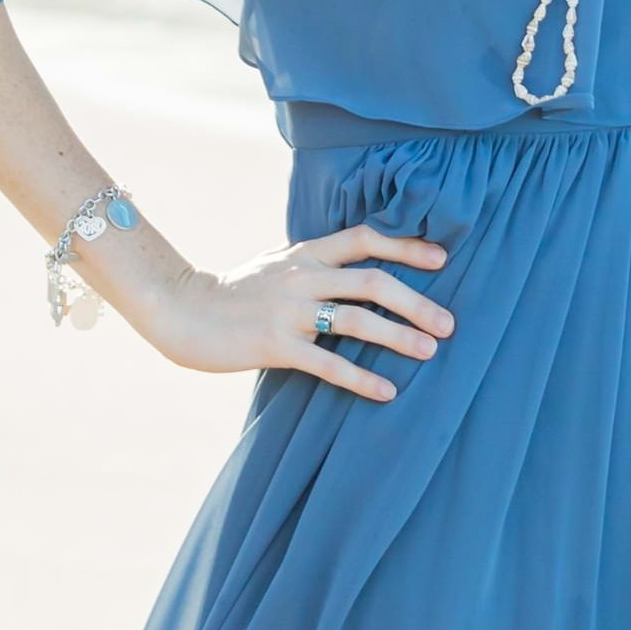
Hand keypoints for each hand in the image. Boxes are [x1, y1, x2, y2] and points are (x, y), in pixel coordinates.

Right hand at [141, 223, 453, 403]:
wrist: (181, 310)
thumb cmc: (235, 292)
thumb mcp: (277, 265)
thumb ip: (315, 263)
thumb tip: (358, 268)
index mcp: (306, 253)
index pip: (365, 238)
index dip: (406, 246)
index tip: (442, 260)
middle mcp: (302, 277)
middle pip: (373, 281)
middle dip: (417, 302)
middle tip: (449, 324)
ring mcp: (288, 311)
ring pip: (356, 319)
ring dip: (399, 336)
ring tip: (430, 352)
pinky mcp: (274, 346)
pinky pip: (328, 364)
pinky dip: (361, 378)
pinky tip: (387, 391)